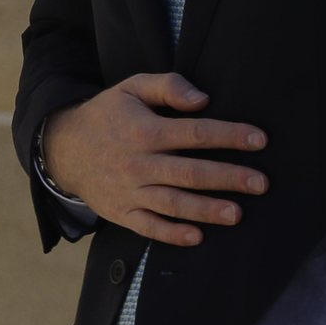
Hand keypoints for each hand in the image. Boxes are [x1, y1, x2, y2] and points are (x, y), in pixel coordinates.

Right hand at [42, 73, 268, 246]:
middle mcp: (138, 163)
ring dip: (207, 210)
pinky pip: (149, 227)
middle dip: (229, 178)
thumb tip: (202, 100)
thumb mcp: (132, 87)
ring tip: (237, 214)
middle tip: (260, 183)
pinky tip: (198, 237)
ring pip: (173, 204)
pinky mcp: (121, 213)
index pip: (195, 133)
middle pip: (190, 173)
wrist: (65, 148)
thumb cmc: (108, 115)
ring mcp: (129, 191)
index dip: (229, 136)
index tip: (259, 139)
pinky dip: (173, 234)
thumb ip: (168, 87)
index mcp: (145, 131)